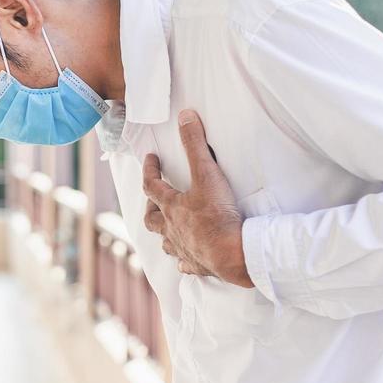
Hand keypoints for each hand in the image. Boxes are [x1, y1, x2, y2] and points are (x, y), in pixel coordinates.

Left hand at [142, 110, 253, 287]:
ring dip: (164, 234)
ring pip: (165, 241)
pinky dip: (184, 260)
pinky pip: (185, 264)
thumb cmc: (217, 216)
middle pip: (151, 218)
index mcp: (171, 207)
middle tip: (153, 199)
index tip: (150, 159)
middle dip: (150, 206)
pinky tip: (186, 260)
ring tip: (167, 229)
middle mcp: (171, 229)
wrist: (232, 253)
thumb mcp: (207, 174)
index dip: (149, 170)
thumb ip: (195, 145)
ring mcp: (182, 249)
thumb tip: (185, 117)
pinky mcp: (196, 265)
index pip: (151, 185)